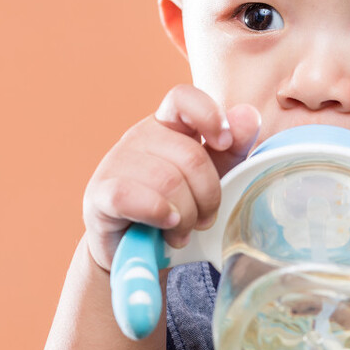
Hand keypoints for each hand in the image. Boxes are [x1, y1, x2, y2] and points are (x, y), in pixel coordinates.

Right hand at [82, 84, 260, 271]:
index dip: (209, 114)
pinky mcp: (100, 193)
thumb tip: (249, 115)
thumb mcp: (211, 179)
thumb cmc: (175, 208)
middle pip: (190, 155)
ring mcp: (117, 162)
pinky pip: (132, 196)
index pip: (184, 98)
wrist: (133, 251)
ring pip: (168, 181)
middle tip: (204, 220)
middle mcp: (140, 136)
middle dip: (208, 196)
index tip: (224, 142)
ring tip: (182, 232)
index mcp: (169, 126)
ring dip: (185, 216)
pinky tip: (165, 226)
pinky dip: (158, 214)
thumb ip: (232, 149)